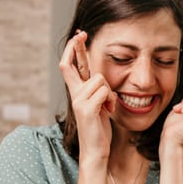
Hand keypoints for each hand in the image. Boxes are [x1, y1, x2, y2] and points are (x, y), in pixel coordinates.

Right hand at [58, 30, 116, 160]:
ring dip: (109, 92)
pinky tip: (108, 112)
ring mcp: (78, 101)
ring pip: (100, 79)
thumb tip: (99, 77)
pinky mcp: (85, 109)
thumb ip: (98, 91)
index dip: (74, 51)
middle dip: (76, 47)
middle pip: (71, 65)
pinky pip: (104, 92)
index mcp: (78, 92)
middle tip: (81, 33)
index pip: (71, 67)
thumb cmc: (100, 129)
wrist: (96, 150)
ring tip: (107, 108)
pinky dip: (111, 101)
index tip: (79, 36)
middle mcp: (75, 94)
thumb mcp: (100, 105)